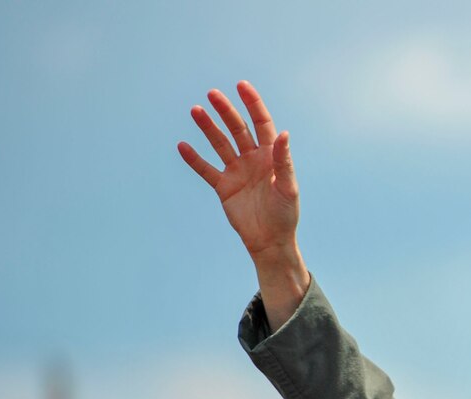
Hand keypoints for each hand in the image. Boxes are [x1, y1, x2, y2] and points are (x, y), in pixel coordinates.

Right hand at [179, 82, 308, 329]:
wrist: (270, 241)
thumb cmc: (285, 214)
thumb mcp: (288, 187)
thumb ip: (283, 160)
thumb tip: (283, 133)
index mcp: (270, 156)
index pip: (261, 123)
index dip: (252, 104)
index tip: (241, 86)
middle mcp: (252, 159)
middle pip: (237, 128)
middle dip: (226, 111)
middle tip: (212, 94)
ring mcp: (237, 171)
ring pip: (220, 144)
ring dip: (208, 128)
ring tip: (195, 111)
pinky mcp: (224, 187)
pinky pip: (206, 169)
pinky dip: (194, 159)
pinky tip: (182, 146)